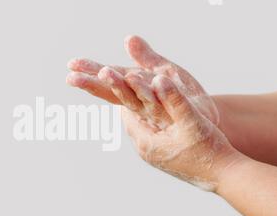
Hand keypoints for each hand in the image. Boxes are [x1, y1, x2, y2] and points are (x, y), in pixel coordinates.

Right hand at [66, 35, 219, 125]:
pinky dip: (160, 92)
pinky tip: (154, 80)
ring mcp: (158, 108)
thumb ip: (146, 57)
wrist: (205, 117)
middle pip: (114, 91)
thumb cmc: (180, 95)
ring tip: (106, 72)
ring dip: (121, 85)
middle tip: (72, 77)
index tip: (71, 65)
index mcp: (135, 89)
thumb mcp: (162, 70)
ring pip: (136, 97)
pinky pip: (168, 101)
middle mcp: (141, 101)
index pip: (108, 80)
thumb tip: (128, 38)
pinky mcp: (178, 111)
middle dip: (94, 83)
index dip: (90, 73)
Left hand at [117, 72, 238, 190]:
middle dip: (131, 100)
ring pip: (141, 127)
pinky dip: (151, 120)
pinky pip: (151, 133)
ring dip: (141, 110)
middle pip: (131, 120)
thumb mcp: (192, 120)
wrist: (226, 176)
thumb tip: (157, 78)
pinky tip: (158, 110)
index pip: (126, 112)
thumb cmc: (210, 149)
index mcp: (146, 142)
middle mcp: (146, 151)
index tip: (128, 75)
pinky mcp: (164, 157)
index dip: (127, 93)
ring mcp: (154, 156)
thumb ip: (175, 99)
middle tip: (130, 79)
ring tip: (141, 91)